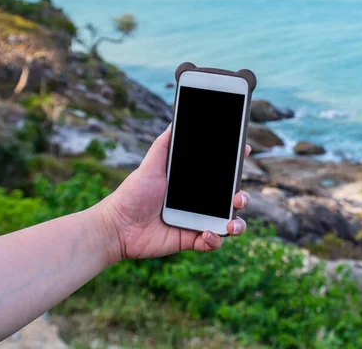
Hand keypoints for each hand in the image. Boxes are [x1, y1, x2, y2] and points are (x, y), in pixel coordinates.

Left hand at [99, 125, 249, 262]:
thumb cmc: (131, 194)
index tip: (244, 151)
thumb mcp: (150, 165)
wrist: (117, 226)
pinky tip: (207, 234)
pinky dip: (215, 240)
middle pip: (231, 199)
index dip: (235, 163)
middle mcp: (200, 202)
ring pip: (229, 223)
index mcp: (193, 183)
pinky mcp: (192, 240)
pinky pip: (213, 242)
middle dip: (242, 197)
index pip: (221, 173)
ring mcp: (197, 221)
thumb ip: (164, 145)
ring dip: (237, 223)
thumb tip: (175, 120)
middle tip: (238, 197)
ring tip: (231, 223)